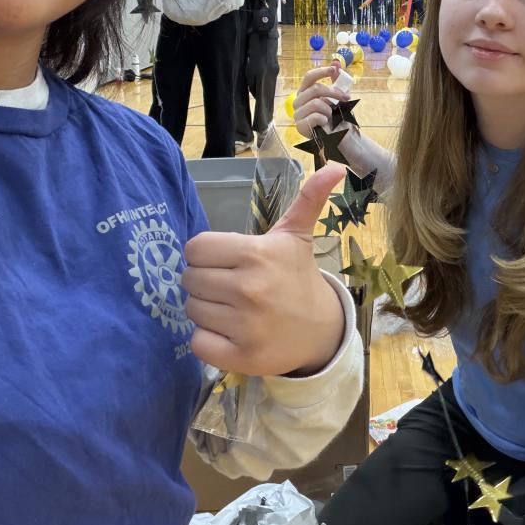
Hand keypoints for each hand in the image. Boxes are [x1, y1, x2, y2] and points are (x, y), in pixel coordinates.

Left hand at [182, 164, 346, 376]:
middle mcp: (249, 289)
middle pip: (189, 279)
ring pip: (191, 309)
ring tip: (231, 309)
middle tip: (229, 286)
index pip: (195, 248)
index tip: (225, 262)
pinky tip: (229, 332)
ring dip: (205, 309)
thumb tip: (335, 167)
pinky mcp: (240, 357)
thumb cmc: (297, 277)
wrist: (321, 330)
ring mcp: (244, 326)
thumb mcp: (297, 236)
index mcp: (256, 254)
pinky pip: (197, 342)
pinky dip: (207, 339)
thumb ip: (308, 199)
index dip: (205, 254)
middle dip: (205, 281)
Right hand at [293, 65, 350, 138]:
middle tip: (346, 98)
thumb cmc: (336, 115)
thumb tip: (336, 62)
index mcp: (305, 91)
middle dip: (333, 92)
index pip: (309, 77)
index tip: (334, 69)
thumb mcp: (339, 95)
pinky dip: (324, 119)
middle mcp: (298, 101)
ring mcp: (297, 114)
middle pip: (315, 89)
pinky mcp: (300, 126)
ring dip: (329, 109)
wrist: (339, 135)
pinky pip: (315, 117)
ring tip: (331, 116)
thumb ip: (337, 80)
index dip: (321, 71)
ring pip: (316, 103)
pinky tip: (325, 123)